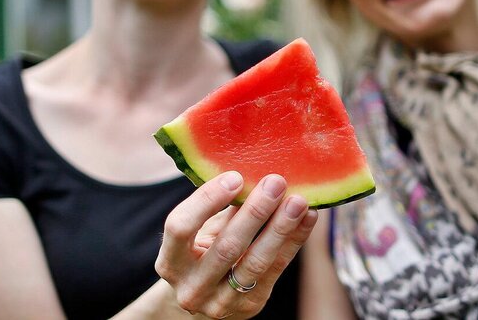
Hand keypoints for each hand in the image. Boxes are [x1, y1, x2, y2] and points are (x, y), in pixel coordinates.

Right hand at [155, 171, 317, 318]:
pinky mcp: (249, 307)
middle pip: (226, 247)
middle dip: (255, 212)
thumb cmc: (202, 251)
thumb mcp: (201, 231)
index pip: (181, 228)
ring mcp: (220, 303)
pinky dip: (294, 241)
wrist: (205, 298)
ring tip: (298, 201)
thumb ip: (219, 209)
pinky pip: (276, 270)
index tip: (235, 176)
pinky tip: (308, 218)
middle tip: (276, 182)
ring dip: (280, 228)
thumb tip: (253, 170)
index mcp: (170, 262)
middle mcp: (191, 288)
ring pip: (255, 262)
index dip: (207, 201)